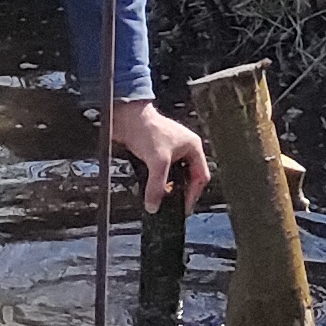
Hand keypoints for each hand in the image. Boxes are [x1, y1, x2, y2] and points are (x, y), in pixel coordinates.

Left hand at [107, 96, 207, 212]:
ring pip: (173, 176)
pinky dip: (156, 182)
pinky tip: (150, 189)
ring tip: (161, 200)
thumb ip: (156, 186)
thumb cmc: (147, 129)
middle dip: (180, 192)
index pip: (200, 177)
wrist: (125, 117)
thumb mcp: (157, 161)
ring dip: (167, 187)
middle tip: (173, 207)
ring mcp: (169, 150)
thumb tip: (153, 206)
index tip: (183, 208)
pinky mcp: (155, 152)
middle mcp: (184, 148)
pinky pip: (160, 172)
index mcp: (193, 147)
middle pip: (188, 177)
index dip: (193, 194)